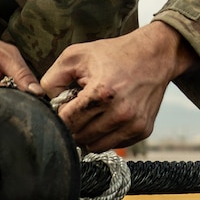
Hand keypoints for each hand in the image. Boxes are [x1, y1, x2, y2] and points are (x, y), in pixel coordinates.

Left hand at [42, 21, 195, 152]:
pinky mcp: (143, 130)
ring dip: (87, 133)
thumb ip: (52, 78)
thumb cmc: (115, 54)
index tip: (63, 106)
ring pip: (94, 146)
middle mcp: (120, 113)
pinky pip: (112, 144)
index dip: (60, 116)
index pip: (67, 122)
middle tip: (78, 106)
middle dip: (73, 124)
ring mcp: (133, 124)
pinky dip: (105, 134)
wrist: (154, 56)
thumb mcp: (76, 55)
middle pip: (79, 136)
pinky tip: (107, 115)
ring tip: (93, 111)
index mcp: (102, 93)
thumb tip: (44, 102)